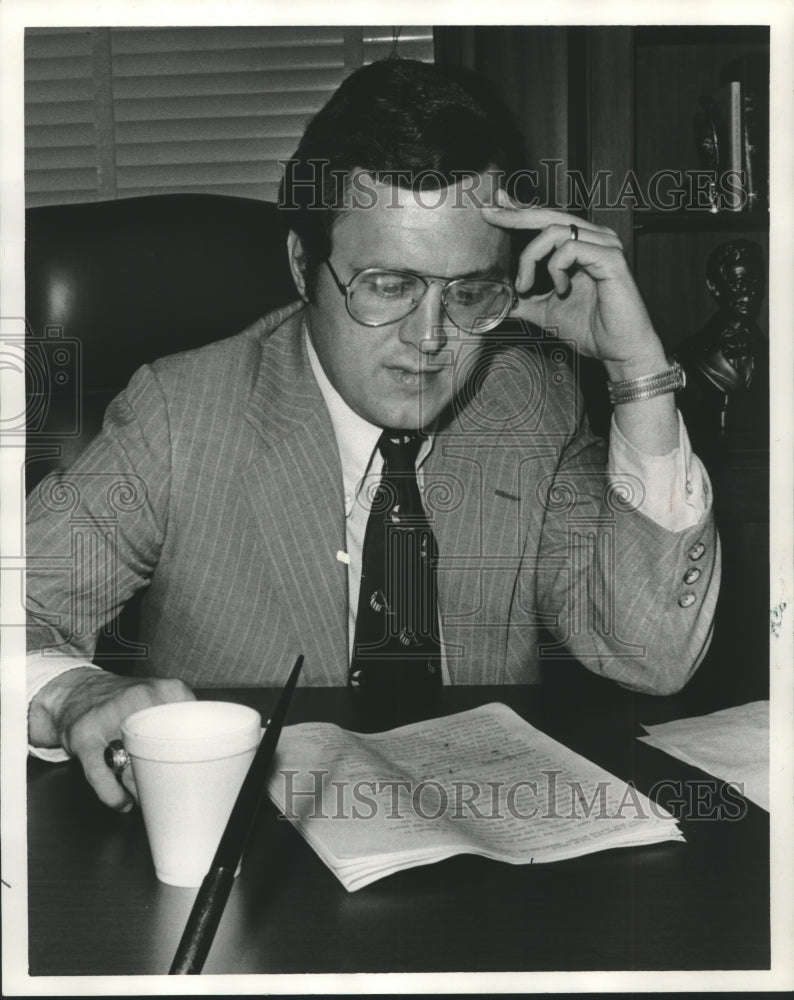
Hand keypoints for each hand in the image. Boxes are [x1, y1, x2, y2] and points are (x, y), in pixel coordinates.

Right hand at [29, 667, 194, 810]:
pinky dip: (113, 793)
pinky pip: (101, 773)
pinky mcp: (84, 736)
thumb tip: (205, 757)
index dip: (194, 756)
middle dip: (167, 778)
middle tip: (170, 791)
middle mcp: (139, 698)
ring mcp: (110, 715)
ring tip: (145, 796)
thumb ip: (185, 721)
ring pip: (134, 766)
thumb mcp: (163, 699)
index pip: (193, 728)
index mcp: (166, 690)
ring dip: (140, 789)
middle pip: (163, 751)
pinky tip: (122, 801)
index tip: (195, 772)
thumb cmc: (127, 702)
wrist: (79, 690)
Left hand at [482, 198, 666, 380]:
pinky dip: (555, 269)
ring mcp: (605, 245)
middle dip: (515, 215)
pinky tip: (561, 290)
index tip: (495, 207)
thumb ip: (525, 300)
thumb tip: (499, 298)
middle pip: (549, 214)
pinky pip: (570, 248)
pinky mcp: (610, 258)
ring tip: (526, 287)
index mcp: (582, 245)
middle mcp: (595, 238)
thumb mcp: (546, 312)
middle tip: (490, 215)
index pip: (548, 219)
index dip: (520, 211)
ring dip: (531, 258)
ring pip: (554, 231)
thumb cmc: (592, 330)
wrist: (618, 350)